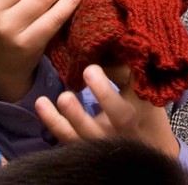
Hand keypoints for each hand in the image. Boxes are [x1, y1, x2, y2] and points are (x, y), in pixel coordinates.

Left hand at [35, 64, 179, 158]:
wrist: (147, 139)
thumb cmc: (142, 102)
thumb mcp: (139, 86)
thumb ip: (124, 67)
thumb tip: (103, 41)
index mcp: (131, 116)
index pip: (119, 111)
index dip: (103, 93)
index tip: (88, 70)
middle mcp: (113, 135)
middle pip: (95, 131)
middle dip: (77, 115)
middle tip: (64, 97)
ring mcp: (97, 144)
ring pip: (75, 139)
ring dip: (57, 122)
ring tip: (41, 102)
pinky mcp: (83, 146)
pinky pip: (65, 139)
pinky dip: (52, 124)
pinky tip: (40, 105)